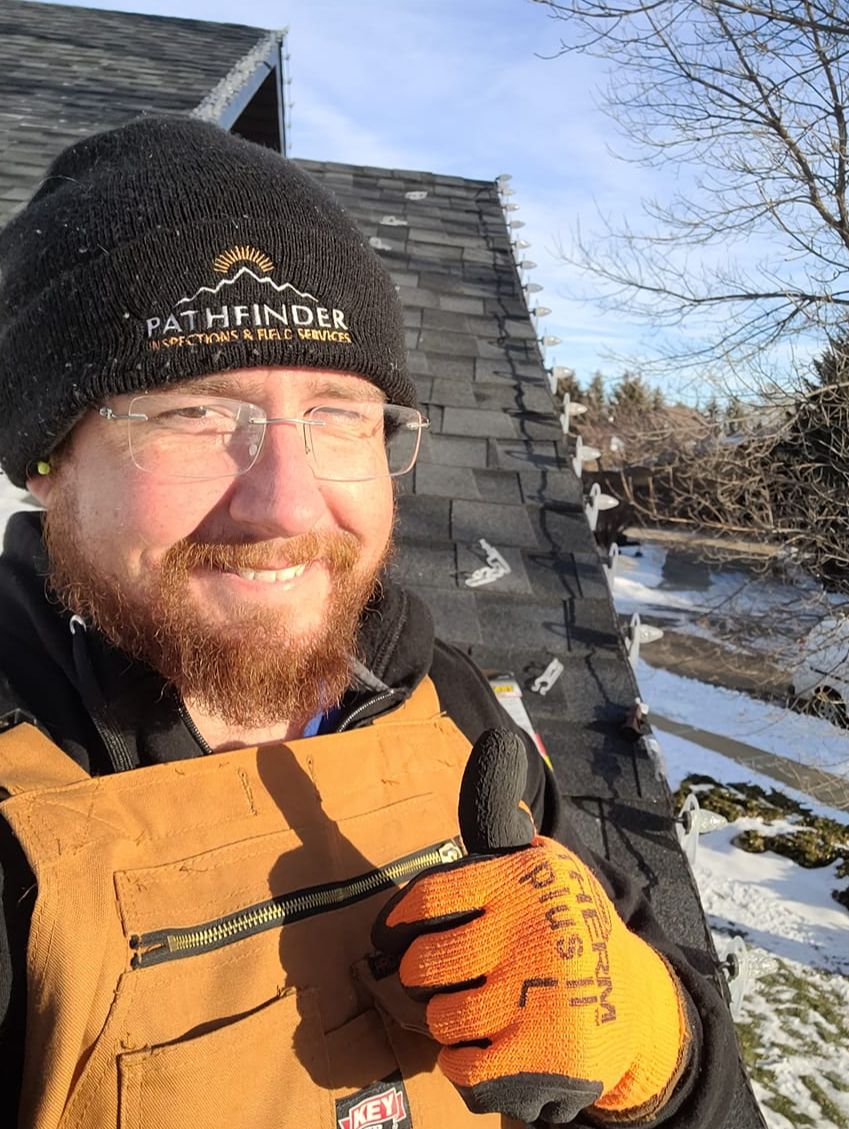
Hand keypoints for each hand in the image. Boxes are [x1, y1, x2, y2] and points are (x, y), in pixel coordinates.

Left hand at [372, 730, 690, 1124]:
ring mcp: (537, 995)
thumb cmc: (567, 924)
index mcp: (521, 880)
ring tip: (468, 1011)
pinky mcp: (545, 1054)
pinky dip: (462, 1063)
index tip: (391, 935)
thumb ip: (501, 819)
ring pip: (442, 1018)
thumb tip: (496, 743)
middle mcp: (529, 932)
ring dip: (446, 1021)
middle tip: (435, 979)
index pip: (430, 897)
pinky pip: (465, 1066)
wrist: (639, 1001)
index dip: (400, 921)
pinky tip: (481, 1047)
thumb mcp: (542, 865)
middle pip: (425, 965)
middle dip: (422, 977)